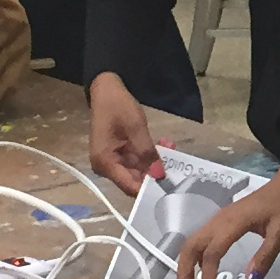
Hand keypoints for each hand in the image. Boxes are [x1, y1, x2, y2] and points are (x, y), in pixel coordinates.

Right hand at [88, 73, 164, 195]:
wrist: (106, 89)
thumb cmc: (117, 106)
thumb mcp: (135, 127)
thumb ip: (147, 152)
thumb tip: (160, 174)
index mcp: (105, 163)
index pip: (129, 187)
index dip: (150, 189)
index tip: (170, 184)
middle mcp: (106, 167)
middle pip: (135, 181)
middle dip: (156, 172)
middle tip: (175, 160)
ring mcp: (112, 161)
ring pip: (138, 171)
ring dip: (155, 161)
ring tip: (169, 145)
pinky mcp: (119, 155)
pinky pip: (137, 162)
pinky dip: (149, 155)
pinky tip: (162, 143)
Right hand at [176, 150, 279, 278]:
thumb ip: (264, 257)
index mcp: (233, 223)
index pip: (212, 252)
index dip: (207, 275)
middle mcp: (220, 220)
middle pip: (192, 244)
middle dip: (184, 269)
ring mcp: (219, 218)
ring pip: (194, 240)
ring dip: (188, 262)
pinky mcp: (223, 220)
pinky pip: (203, 238)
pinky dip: (196, 255)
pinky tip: (202, 268)